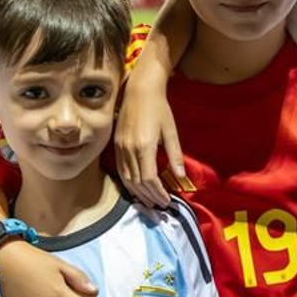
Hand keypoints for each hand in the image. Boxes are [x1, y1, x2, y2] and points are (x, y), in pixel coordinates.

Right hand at [115, 73, 186, 210]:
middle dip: (149, 196)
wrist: (139, 90)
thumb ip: (174, 155)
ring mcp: (120, 147)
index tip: (167, 201)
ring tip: (149, 202)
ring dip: (138, 193)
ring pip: (127, 178)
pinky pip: (121, 169)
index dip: (157, 192)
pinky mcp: (116, 144)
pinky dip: (129, 182)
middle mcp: (129, 149)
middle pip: (137, 182)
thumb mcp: (171, 131)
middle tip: (160, 206)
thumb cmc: (159, 108)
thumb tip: (180, 176)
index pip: (149, 178)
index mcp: (144, 146)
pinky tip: (136, 188)